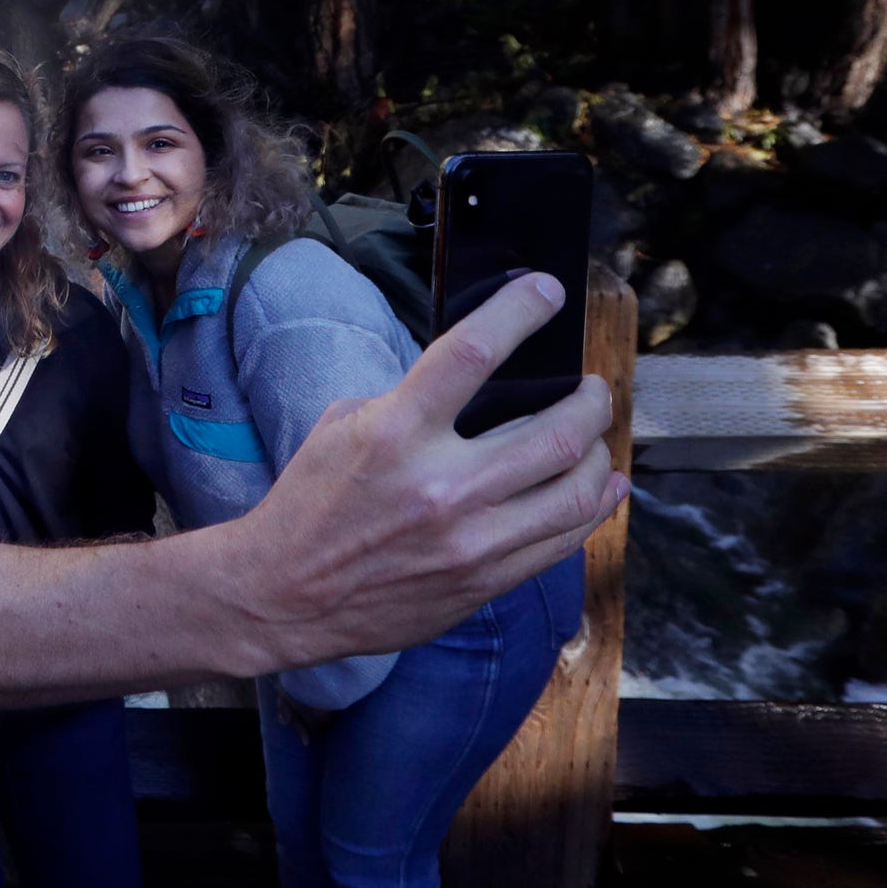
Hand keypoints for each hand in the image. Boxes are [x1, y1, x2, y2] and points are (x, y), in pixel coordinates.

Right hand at [234, 272, 624, 667]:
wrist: (286, 595)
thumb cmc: (311, 503)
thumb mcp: (343, 428)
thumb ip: (410, 401)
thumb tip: (473, 383)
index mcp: (396, 432)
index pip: (473, 352)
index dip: (520, 312)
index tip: (547, 291)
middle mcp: (441, 485)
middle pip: (554, 431)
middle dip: (590, 400)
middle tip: (593, 388)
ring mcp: (469, 540)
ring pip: (574, 489)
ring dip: (599, 453)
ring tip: (596, 436)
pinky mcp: (483, 581)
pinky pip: (562, 540)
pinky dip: (592, 506)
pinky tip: (600, 486)